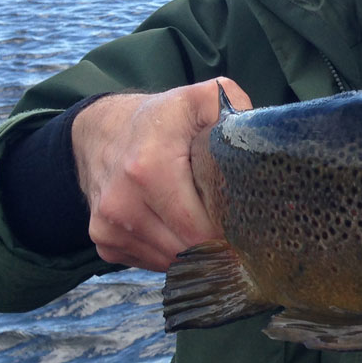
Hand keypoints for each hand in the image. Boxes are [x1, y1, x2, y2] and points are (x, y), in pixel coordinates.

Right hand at [71, 78, 250, 271]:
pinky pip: (152, 262)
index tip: (249, 225)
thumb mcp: (200, 100)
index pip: (202, 228)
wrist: (101, 132)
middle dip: (216, 244)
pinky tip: (179, 228)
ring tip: (209, 226)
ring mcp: (108, 227)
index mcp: (149, 169)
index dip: (231, 232)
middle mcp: (123, 203)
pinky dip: (172, 252)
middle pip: (188, 249)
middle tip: (237, 230)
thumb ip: (233, 109)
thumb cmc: (161, 120)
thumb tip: (260, 138)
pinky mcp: (105, 243)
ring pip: (171, 261)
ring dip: (194, 251)